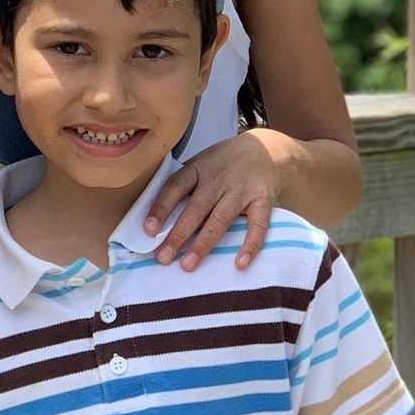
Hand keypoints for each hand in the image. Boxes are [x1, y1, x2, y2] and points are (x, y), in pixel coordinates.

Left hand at [144, 131, 282, 271]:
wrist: (266, 149)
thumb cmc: (223, 163)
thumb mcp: (200, 163)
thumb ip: (183, 186)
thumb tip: (156, 218)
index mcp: (198, 168)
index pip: (175, 187)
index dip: (161, 208)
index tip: (148, 230)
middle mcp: (218, 179)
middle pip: (195, 209)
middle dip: (178, 234)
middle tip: (163, 257)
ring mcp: (241, 190)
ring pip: (220, 219)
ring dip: (203, 243)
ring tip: (188, 264)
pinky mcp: (263, 200)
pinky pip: (257, 225)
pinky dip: (250, 245)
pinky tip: (240, 264)